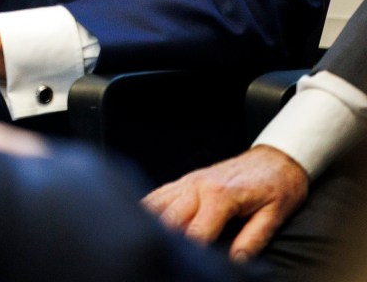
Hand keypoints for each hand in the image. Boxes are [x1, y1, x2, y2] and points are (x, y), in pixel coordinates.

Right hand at [142, 145, 308, 260]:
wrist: (277, 158)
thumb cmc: (278, 186)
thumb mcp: (274, 215)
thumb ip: (253, 239)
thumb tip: (236, 262)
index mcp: (220, 196)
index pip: (196, 232)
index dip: (190, 253)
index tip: (189, 265)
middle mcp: (197, 186)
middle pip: (169, 219)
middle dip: (164, 241)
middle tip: (162, 257)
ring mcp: (188, 181)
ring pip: (156, 204)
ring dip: (150, 223)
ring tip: (148, 242)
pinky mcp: (185, 180)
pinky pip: (158, 194)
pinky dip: (148, 208)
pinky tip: (145, 222)